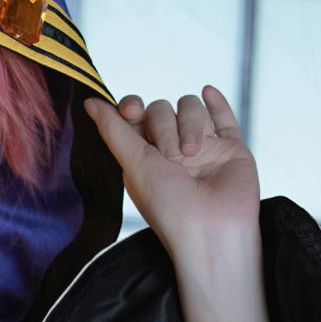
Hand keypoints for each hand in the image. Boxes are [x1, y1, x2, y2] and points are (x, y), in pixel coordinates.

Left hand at [83, 85, 260, 261]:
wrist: (213, 231)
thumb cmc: (169, 206)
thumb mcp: (134, 165)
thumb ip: (113, 131)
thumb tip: (89, 102)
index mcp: (144, 158)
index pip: (135, 116)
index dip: (132, 107)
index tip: (131, 111)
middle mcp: (171, 151)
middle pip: (163, 109)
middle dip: (164, 126)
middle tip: (172, 157)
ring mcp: (202, 148)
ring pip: (191, 107)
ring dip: (190, 123)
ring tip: (193, 153)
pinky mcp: (230, 149)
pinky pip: (224, 118)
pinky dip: (217, 103)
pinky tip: (208, 91)